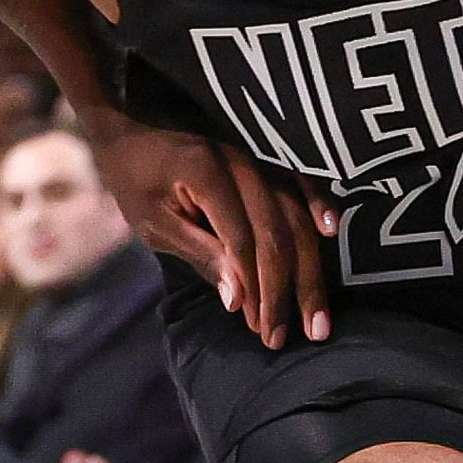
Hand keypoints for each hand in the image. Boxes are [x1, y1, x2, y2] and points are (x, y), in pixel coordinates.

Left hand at [90, 117, 332, 346]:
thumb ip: (199, 255)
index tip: (259, 326)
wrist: (130, 126)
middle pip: (277, 233)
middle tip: (297, 335)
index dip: (254, 285)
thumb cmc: (136, 179)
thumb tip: (238, 299)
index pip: (241, 239)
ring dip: (309, 269)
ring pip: (295, 217)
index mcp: (208, 176)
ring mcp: (257, 158)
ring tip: (318, 316)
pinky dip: (319, 204)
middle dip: (288, 289)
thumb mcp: (153, 223)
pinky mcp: (264, 159)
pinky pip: (300, 184)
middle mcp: (241, 163)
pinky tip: (332, 230)